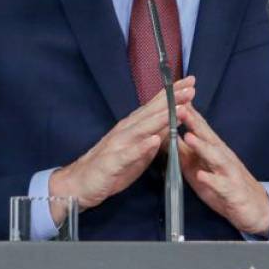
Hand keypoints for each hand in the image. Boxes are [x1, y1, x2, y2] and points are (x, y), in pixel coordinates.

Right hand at [50, 76, 195, 220]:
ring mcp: (118, 145)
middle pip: (151, 113)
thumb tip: (169, 126)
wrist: (79, 183)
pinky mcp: (112, 162)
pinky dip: (141, 146)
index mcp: (132, 128)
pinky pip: (128, 154)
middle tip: (190, 88)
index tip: (190, 84)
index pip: (154, 108)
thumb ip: (151, 139)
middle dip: (171, 100)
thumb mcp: (137, 153)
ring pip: (142, 128)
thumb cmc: (109, 168)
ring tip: (179, 109)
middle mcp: (125, 131)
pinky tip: (153, 140)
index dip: (172, 96)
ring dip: (161, 118)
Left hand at [178, 102, 268, 236]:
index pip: (200, 127)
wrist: (255, 207)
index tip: (175, 97)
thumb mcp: (199, 167)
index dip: (188, 112)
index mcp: (213, 148)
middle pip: (207, 136)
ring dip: (202, 146)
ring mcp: (228, 172)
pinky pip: (221, 185)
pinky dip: (211, 180)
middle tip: (180, 108)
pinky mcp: (232, 191)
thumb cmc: (224, 184)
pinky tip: (201, 175)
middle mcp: (222, 156)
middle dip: (194, 122)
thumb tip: (165, 135)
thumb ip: (184, 151)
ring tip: (188, 136)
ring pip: (215, 157)